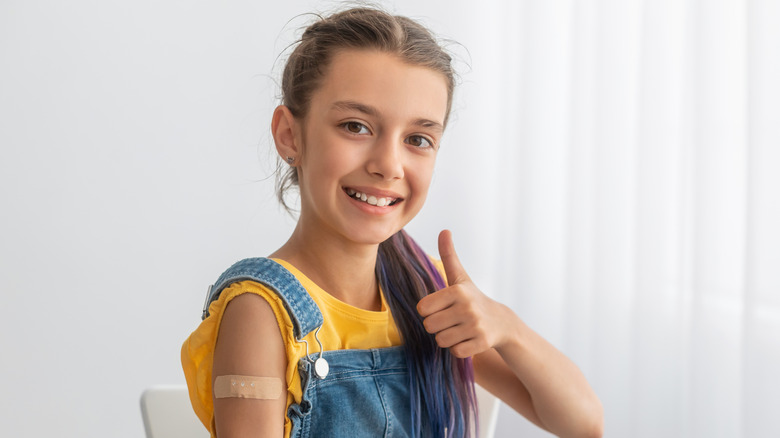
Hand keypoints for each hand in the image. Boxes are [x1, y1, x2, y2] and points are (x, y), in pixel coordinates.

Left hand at [416, 230, 511, 357]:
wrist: (501, 322)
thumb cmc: (473, 298)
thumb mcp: (460, 277)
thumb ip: (449, 255)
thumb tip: (444, 230)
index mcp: (457, 291)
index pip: (422, 309)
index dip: (430, 311)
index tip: (443, 307)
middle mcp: (467, 308)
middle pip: (429, 326)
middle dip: (438, 326)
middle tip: (452, 320)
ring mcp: (475, 326)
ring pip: (441, 341)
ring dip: (447, 338)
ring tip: (460, 329)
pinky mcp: (481, 343)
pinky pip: (455, 352)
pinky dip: (459, 349)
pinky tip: (468, 339)